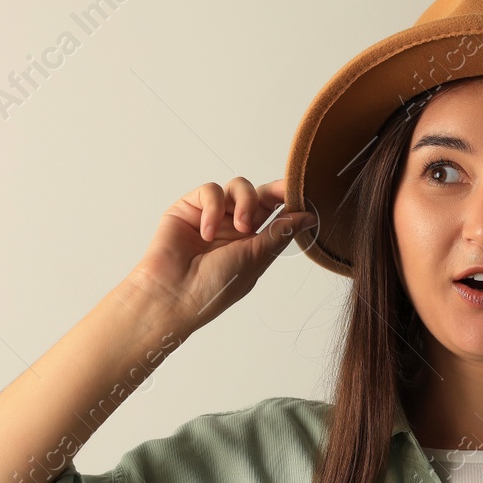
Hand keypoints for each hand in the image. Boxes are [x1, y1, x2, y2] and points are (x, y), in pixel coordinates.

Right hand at [124, 178, 315, 332]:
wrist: (173, 295)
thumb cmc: (214, 287)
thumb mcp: (255, 258)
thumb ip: (280, 233)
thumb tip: (309, 216)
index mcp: (253, 242)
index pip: (275, 213)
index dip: (288, 201)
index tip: (303, 193)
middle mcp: (233, 227)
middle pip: (259, 195)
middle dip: (274, 191)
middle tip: (283, 193)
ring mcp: (212, 216)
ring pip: (237, 187)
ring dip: (244, 203)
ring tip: (241, 228)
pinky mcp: (189, 207)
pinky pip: (210, 191)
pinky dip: (213, 209)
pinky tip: (207, 233)